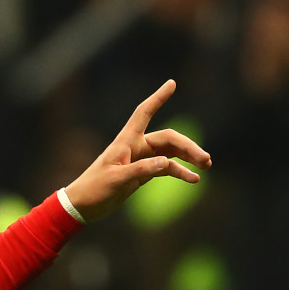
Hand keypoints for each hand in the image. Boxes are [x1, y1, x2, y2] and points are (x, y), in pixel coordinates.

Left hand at [64, 80, 211, 221]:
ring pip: (170, 152)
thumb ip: (141, 170)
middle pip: (168, 138)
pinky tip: (194, 179)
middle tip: (206, 160)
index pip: (144, 113)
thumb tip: (166, 163)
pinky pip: (166, 168)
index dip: (157, 98)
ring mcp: (140, 160)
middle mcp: (135, 147)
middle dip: (188, 146)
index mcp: (126, 142)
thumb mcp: (116, 180)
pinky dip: (180, 172)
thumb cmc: (94, 189)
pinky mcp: (142, 173)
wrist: (82, 207)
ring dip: (188, 157)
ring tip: (206, 165)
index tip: (172, 83)